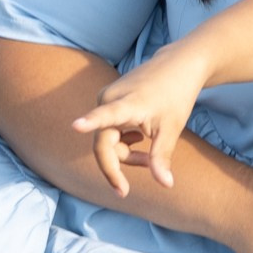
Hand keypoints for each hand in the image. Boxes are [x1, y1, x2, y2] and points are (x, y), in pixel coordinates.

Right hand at [71, 48, 208, 194]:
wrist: (176, 67)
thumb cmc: (175, 95)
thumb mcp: (171, 129)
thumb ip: (162, 157)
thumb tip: (166, 185)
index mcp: (127, 103)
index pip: (106, 115)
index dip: (90, 122)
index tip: (76, 125)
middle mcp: (108, 99)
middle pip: (104, 145)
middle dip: (123, 162)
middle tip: (148, 169)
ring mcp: (105, 99)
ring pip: (107, 141)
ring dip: (127, 153)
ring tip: (151, 153)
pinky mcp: (107, 101)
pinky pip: (109, 132)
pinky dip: (125, 142)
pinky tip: (141, 138)